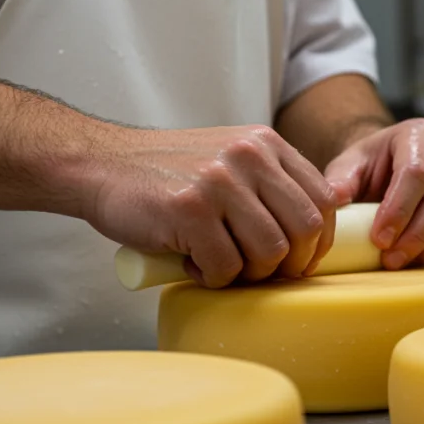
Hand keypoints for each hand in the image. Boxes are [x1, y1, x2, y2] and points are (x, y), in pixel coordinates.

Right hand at [83, 125, 336, 287]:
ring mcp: (219, 182)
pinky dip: (212, 279)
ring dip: (248, 275)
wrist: (102, 166)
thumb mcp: (229, 159)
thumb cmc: (166, 174)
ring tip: (221, 267)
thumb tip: (309, 237)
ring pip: (270, 252)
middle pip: (304, 228)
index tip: (300, 260)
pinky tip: (192, 265)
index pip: (322, 199)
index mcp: (265, 144)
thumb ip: (268, 184)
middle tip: (260, 273)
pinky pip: (226, 267)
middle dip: (289, 264)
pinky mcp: (189, 210)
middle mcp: (248, 156)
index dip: (318, 240)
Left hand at [324, 118, 423, 269]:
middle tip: (390, 259)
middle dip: (417, 234)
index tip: (379, 240)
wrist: (391, 170)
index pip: (417, 172)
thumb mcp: (349, 166)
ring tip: (406, 261)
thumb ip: (341, 180)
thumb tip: (337, 198)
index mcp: (418, 134)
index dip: (399, 210)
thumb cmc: (370, 169)